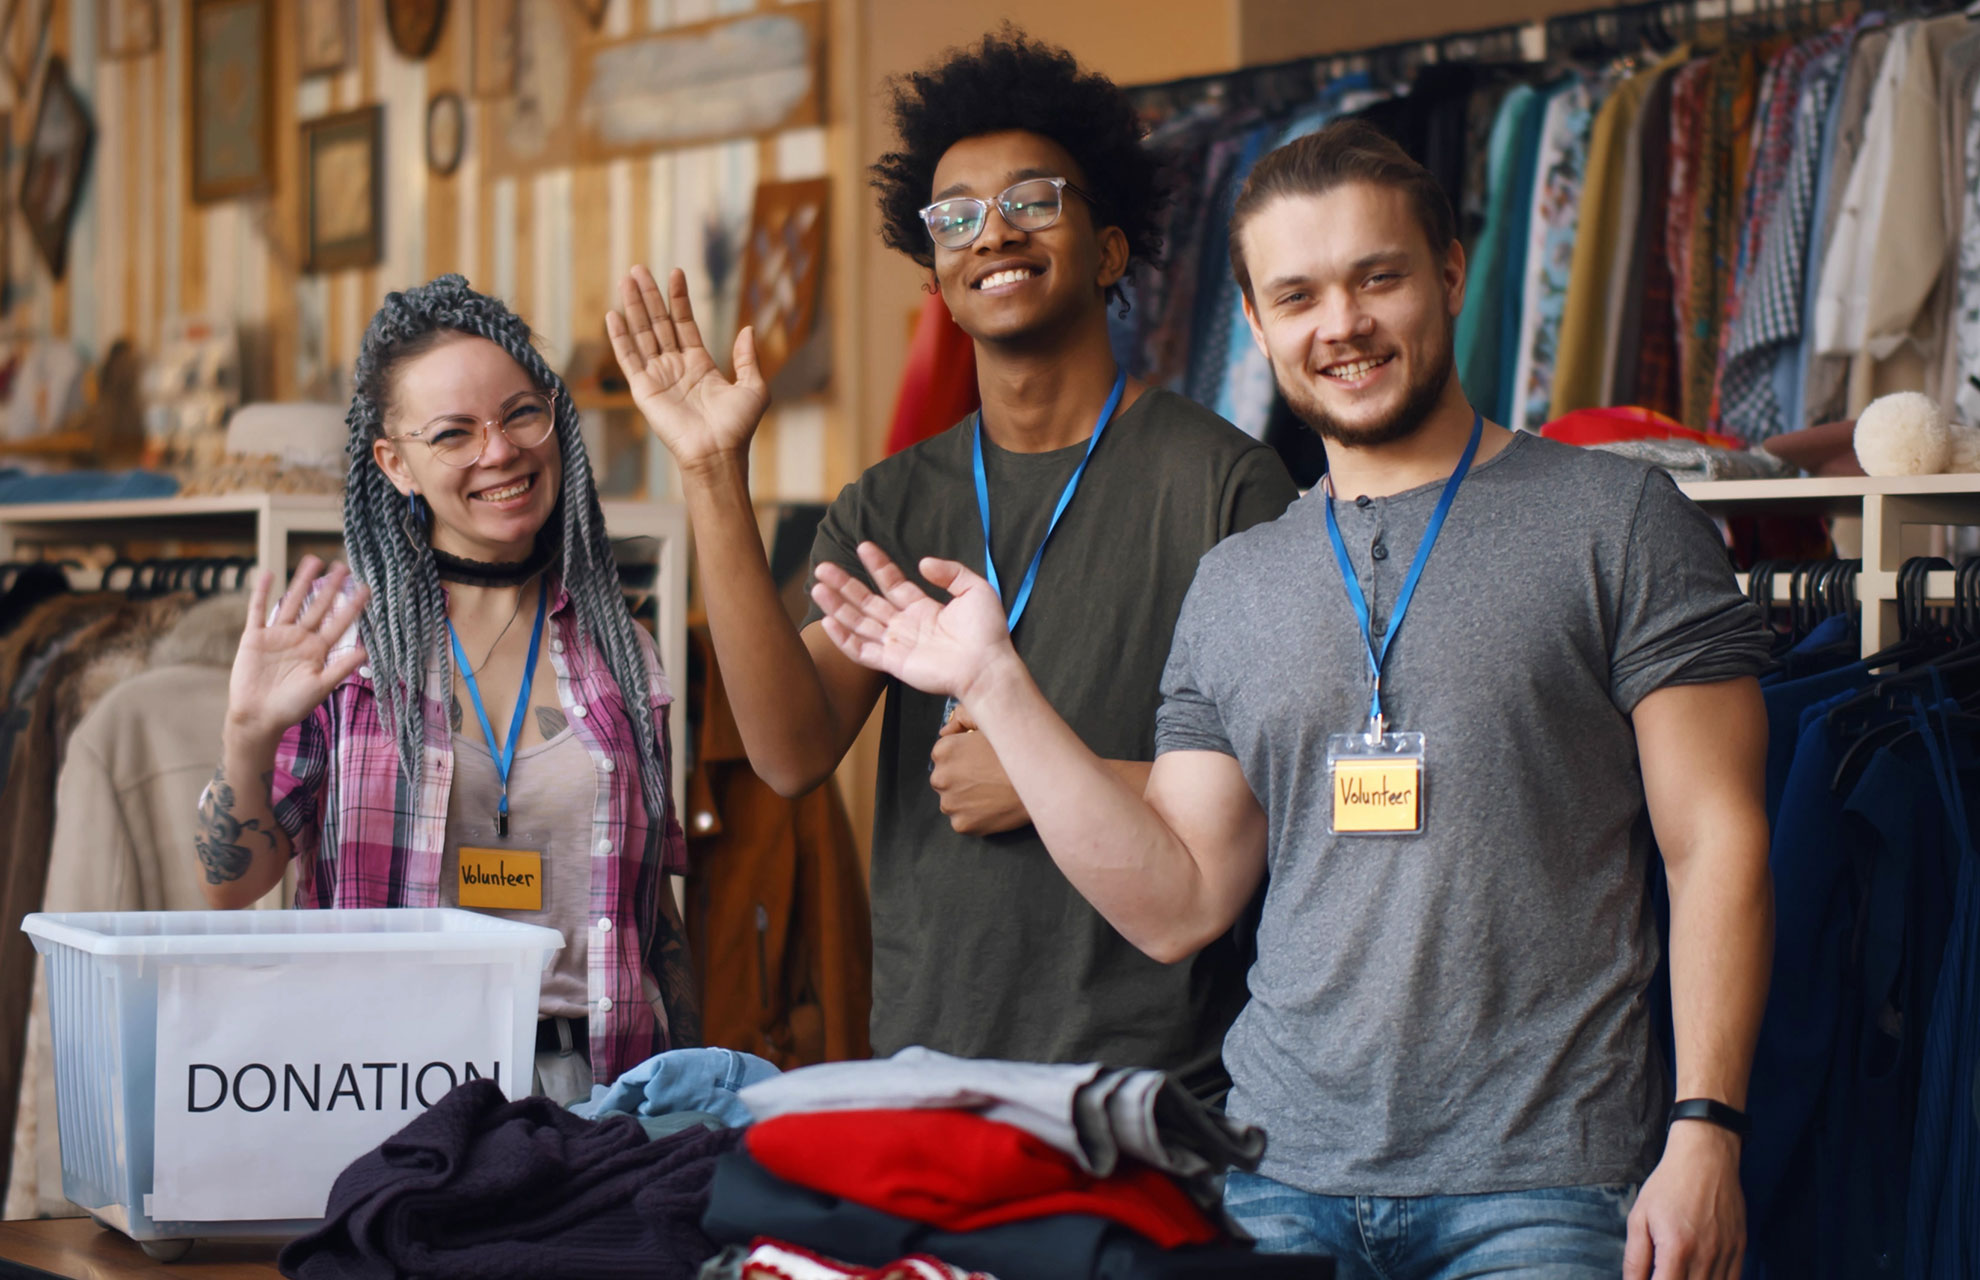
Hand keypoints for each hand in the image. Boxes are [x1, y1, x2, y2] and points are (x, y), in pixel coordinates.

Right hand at [227, 557, 370, 743]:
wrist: (258, 718)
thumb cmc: (291, 707)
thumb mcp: (320, 687)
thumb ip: (341, 668)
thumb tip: (367, 651)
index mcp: (317, 651)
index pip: (339, 623)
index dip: (352, 606)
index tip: (367, 589)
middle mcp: (300, 639)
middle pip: (318, 607)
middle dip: (330, 587)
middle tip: (343, 566)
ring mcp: (277, 636)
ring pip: (291, 602)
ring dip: (301, 582)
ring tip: (313, 560)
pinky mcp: (254, 638)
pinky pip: (258, 610)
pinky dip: (262, 593)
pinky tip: (269, 574)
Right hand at [605, 265, 768, 475]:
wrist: (718, 453)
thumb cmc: (737, 428)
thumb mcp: (753, 388)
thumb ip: (748, 358)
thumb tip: (747, 328)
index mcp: (700, 364)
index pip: (684, 323)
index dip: (679, 299)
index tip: (676, 273)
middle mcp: (676, 367)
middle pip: (659, 323)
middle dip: (650, 296)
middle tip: (639, 269)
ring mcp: (658, 376)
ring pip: (643, 334)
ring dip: (634, 307)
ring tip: (627, 280)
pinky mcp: (643, 390)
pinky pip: (628, 358)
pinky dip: (620, 337)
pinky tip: (614, 314)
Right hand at [811, 542, 1014, 701]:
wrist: (988, 665)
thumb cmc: (987, 631)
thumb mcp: (975, 588)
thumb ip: (950, 571)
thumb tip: (922, 563)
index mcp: (923, 609)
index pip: (893, 583)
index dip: (878, 565)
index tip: (863, 546)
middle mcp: (906, 626)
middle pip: (868, 602)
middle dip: (845, 584)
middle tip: (823, 567)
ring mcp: (898, 645)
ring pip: (859, 622)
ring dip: (838, 606)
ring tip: (817, 587)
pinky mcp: (894, 663)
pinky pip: (863, 651)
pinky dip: (844, 639)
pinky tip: (828, 621)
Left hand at [931, 703, 1028, 834]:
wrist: (1042, 780)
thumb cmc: (1017, 748)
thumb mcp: (990, 722)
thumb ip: (962, 718)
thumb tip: (945, 731)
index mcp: (943, 750)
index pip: (943, 755)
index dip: (963, 757)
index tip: (980, 760)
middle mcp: (940, 777)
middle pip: (945, 779)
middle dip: (961, 778)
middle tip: (988, 777)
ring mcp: (950, 804)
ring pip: (953, 801)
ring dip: (966, 798)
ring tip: (992, 792)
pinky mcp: (962, 825)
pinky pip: (963, 820)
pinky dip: (975, 816)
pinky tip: (993, 806)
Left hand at [1624, 1122, 1745, 1279]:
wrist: (1705, 1158)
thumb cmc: (1668, 1186)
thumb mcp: (1639, 1218)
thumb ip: (1635, 1259)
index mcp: (1676, 1248)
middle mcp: (1705, 1255)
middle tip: (1663, 1273)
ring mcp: (1726, 1253)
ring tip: (1680, 1272)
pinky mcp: (1740, 1248)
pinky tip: (1701, 1276)